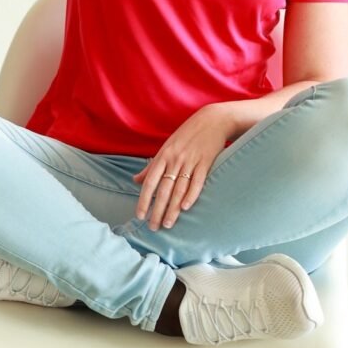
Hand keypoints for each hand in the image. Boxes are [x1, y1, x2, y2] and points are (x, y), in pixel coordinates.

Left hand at [132, 104, 232, 230]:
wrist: (212, 120)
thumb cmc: (187, 135)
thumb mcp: (166, 147)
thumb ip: (151, 166)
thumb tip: (136, 180)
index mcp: (163, 156)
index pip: (150, 182)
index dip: (144, 200)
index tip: (140, 216)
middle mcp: (175, 160)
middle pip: (164, 189)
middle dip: (157, 210)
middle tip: (153, 227)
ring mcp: (190, 161)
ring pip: (179, 189)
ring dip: (173, 208)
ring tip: (168, 224)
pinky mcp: (205, 162)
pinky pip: (197, 181)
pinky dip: (191, 195)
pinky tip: (187, 208)